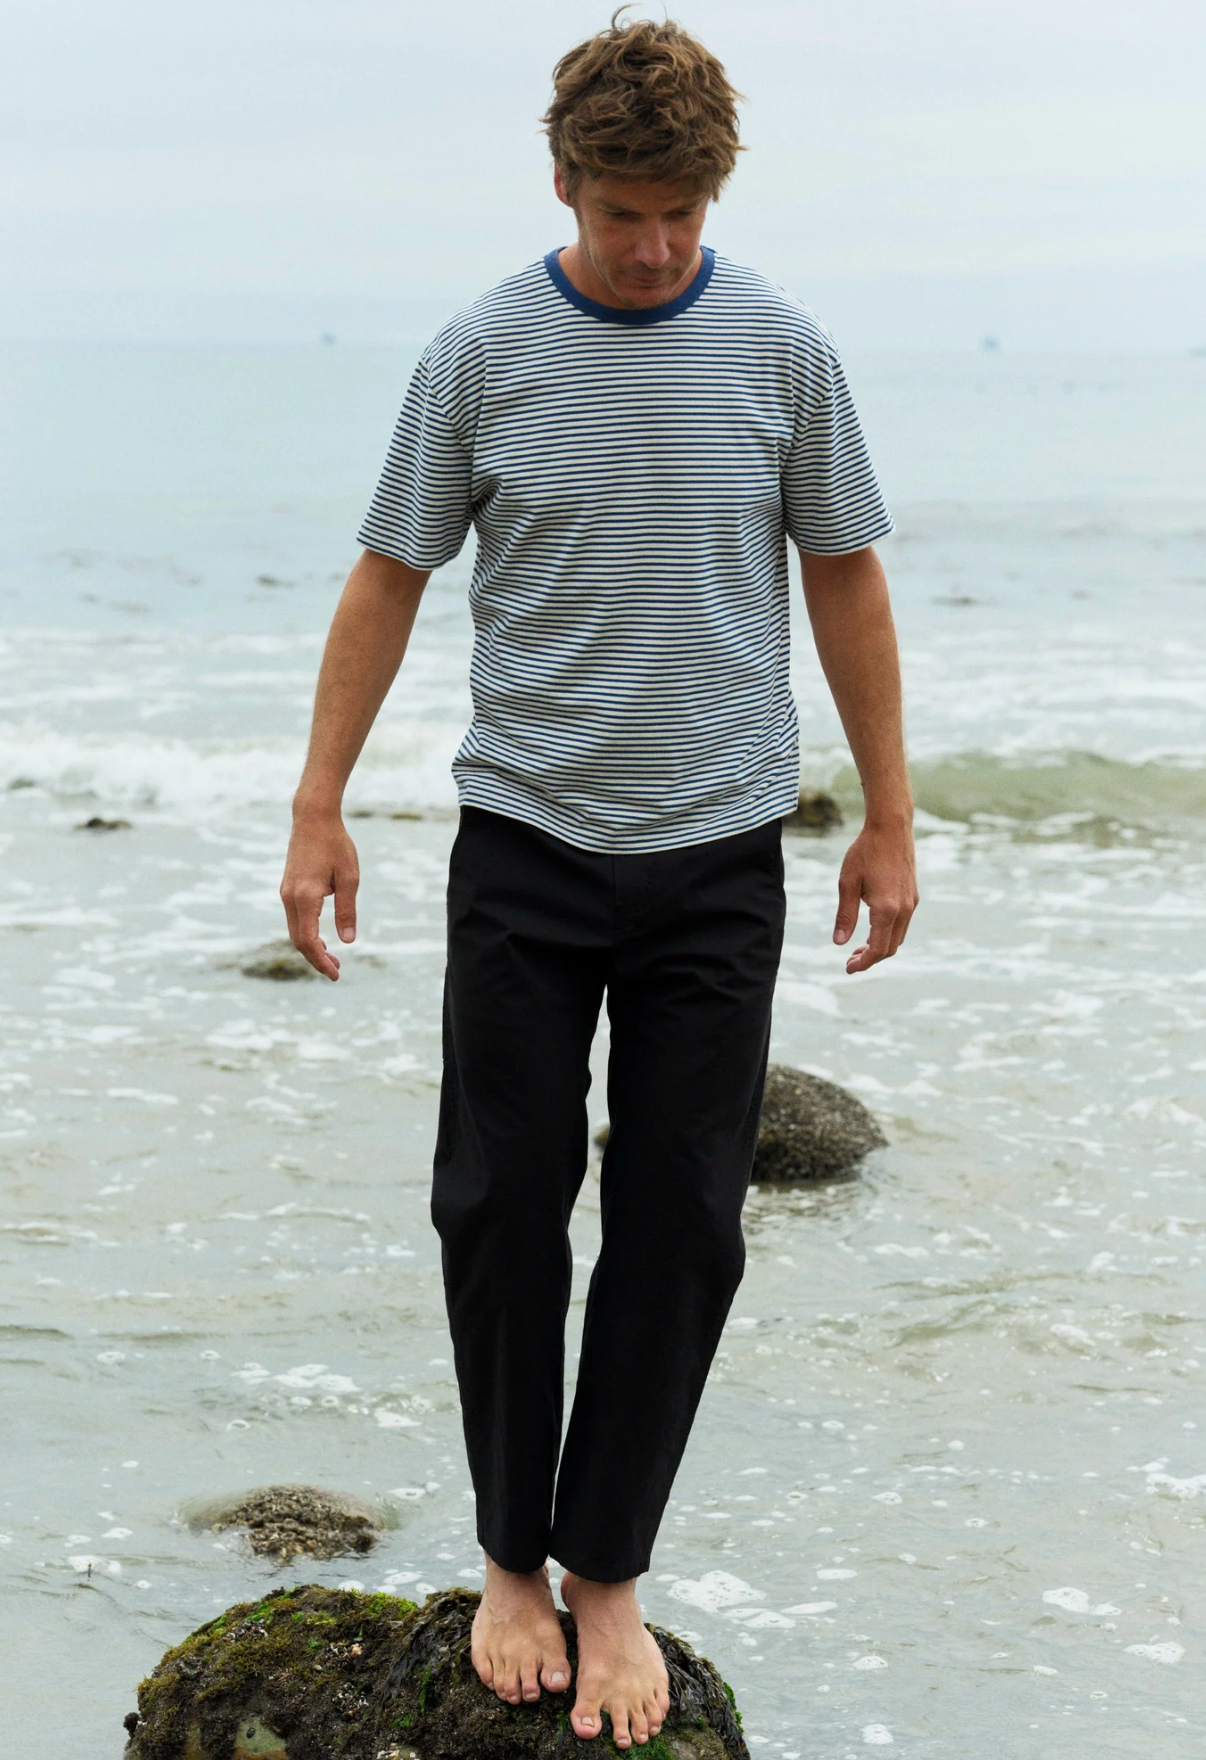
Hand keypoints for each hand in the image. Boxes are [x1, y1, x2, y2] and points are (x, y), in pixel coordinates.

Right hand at [279, 811, 359, 979]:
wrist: (312, 818)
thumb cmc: (335, 844)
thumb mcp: (349, 878)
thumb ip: (346, 911)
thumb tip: (348, 942)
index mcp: (305, 897)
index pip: (309, 941)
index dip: (321, 961)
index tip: (335, 974)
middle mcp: (290, 898)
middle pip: (298, 941)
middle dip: (316, 959)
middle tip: (337, 971)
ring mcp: (285, 893)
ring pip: (295, 931)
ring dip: (311, 947)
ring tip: (332, 958)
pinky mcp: (287, 888)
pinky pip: (294, 919)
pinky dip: (306, 934)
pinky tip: (322, 938)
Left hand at [833, 821, 917, 973]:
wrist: (891, 827)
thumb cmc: (865, 852)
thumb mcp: (847, 883)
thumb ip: (845, 915)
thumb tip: (839, 943)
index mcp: (886, 909)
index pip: (878, 949)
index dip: (863, 963)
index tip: (848, 968)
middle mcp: (904, 909)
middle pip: (890, 948)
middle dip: (870, 958)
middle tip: (849, 960)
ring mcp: (911, 903)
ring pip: (898, 937)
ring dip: (880, 946)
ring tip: (858, 947)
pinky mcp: (913, 896)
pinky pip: (902, 924)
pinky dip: (887, 933)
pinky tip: (872, 928)